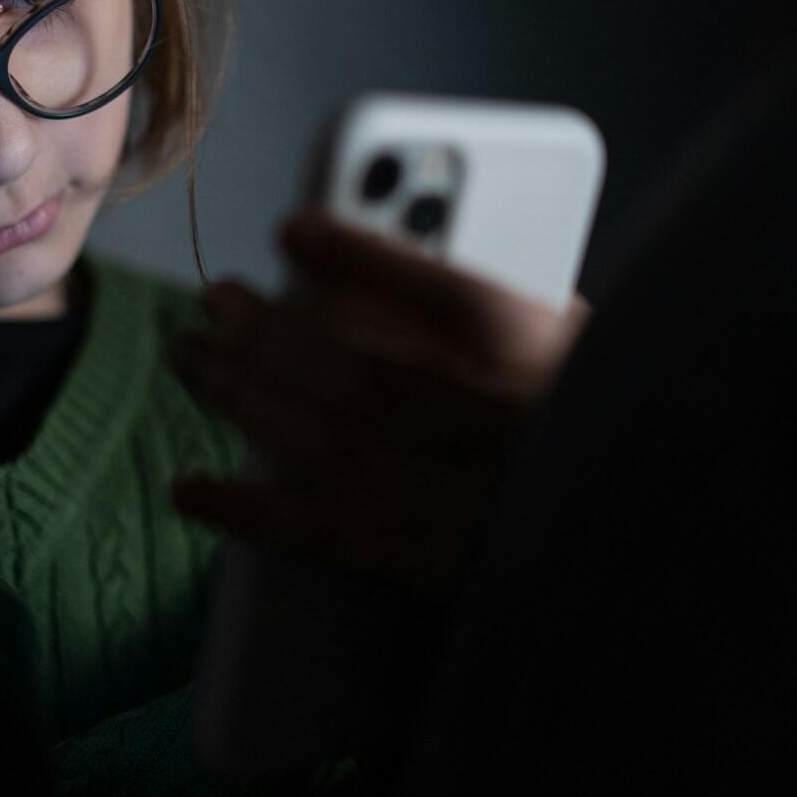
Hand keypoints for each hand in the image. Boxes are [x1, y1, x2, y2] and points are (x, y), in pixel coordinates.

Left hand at [168, 210, 591, 598]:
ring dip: (246, 397)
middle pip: (374, 380)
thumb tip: (331, 247)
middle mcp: (508, 445)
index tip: (292, 229)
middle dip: (279, 333)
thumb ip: (454, 296)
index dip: (367, 260)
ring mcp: (460, 514)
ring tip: (190, 355)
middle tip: (215, 297)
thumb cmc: (576, 417)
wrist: (609, 552)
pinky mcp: (423, 568)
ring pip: (331, 451)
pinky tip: (188, 488)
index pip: (462, 305)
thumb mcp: (551, 337)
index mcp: (559, 374)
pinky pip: (323, 537)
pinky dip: (248, 509)